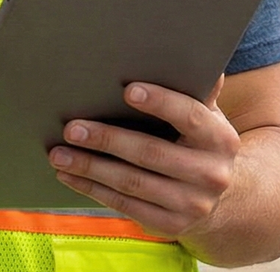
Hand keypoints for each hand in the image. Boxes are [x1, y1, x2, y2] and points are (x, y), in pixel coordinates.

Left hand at [48, 77, 240, 240]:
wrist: (222, 197)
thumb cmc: (198, 142)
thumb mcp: (205, 117)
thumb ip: (194, 90)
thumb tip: (189, 54)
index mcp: (220, 139)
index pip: (190, 117)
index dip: (161, 102)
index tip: (127, 89)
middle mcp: (211, 174)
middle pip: (151, 153)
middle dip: (107, 139)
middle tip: (70, 128)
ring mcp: (192, 204)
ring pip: (132, 183)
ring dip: (90, 168)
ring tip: (57, 154)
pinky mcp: (171, 225)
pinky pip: (125, 206)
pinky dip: (92, 189)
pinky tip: (68, 175)